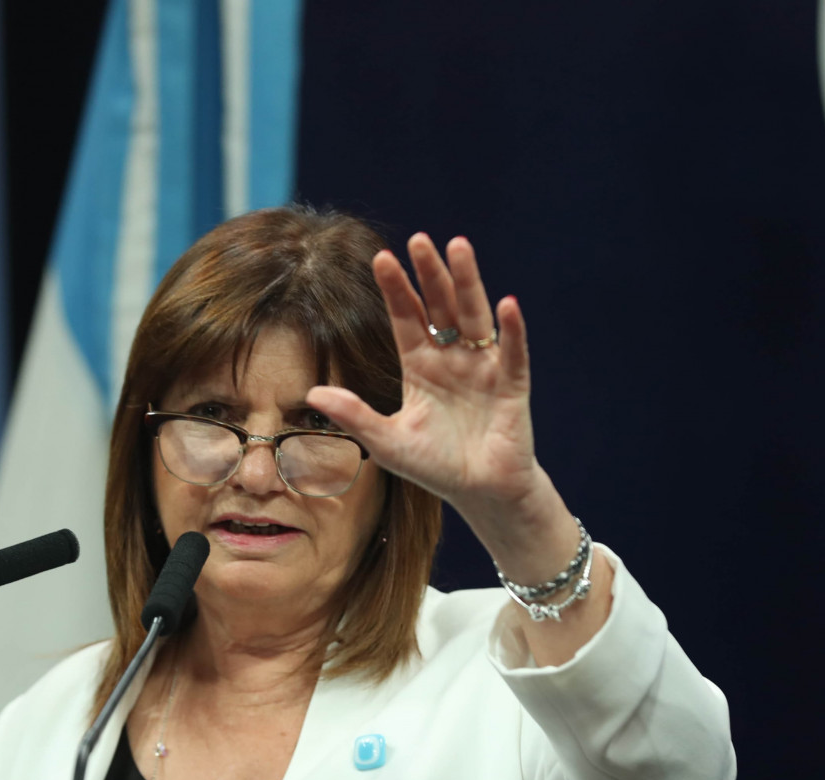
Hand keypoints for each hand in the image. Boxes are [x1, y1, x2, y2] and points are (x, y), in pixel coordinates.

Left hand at [310, 232, 611, 661]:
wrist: (481, 495)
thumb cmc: (435, 467)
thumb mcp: (387, 442)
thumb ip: (354, 416)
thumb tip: (312, 393)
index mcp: (421, 367)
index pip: (406, 319)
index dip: (396, 290)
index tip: (381, 258)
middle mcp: (452, 359)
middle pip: (441, 307)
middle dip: (430, 275)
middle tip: (419, 240)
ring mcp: (483, 368)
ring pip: (475, 317)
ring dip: (468, 283)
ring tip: (459, 248)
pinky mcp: (512, 386)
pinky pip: (512, 353)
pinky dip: (511, 332)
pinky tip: (506, 306)